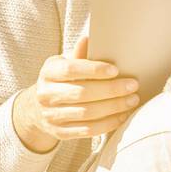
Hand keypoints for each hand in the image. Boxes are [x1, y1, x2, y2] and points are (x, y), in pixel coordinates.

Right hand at [12, 34, 140, 153]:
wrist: (38, 108)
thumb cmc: (61, 80)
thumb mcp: (65, 64)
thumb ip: (79, 55)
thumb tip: (89, 38)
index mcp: (48, 72)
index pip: (71, 70)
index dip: (94, 70)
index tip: (116, 69)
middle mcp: (45, 95)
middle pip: (82, 93)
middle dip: (111, 90)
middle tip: (133, 85)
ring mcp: (51, 116)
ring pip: (87, 114)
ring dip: (114, 107)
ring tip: (132, 100)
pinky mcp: (59, 133)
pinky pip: (88, 130)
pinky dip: (108, 123)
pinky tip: (122, 116)